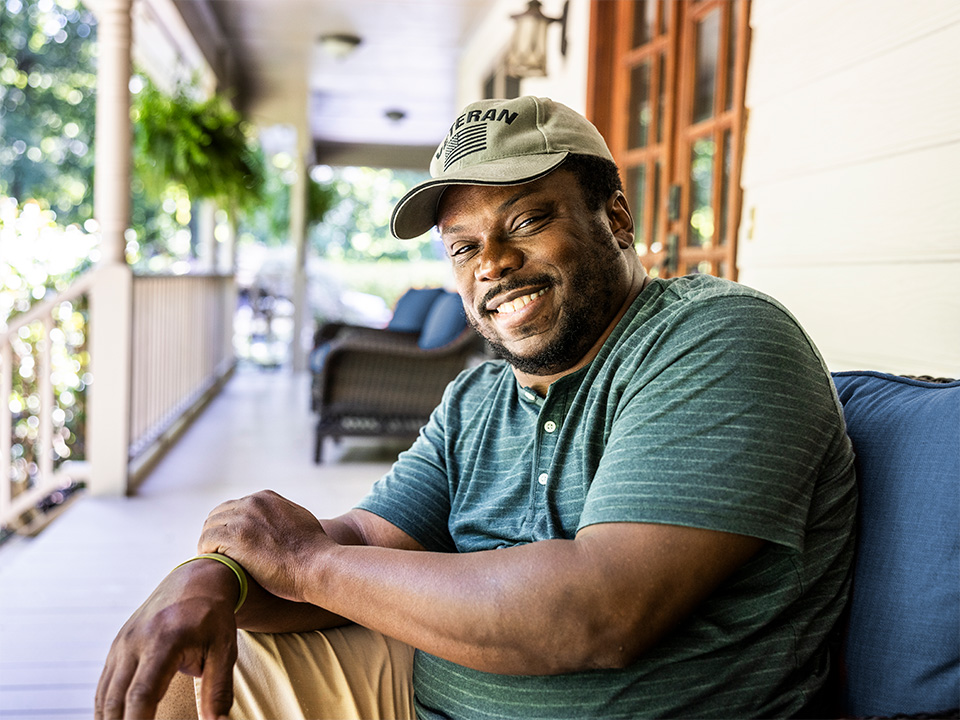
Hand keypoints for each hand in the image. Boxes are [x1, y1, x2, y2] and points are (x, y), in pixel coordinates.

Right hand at [95, 560, 238, 719]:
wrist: (195, 581)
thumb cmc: (213, 616)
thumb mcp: (224, 649)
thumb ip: (218, 689)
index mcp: (164, 640)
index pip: (142, 693)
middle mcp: (135, 642)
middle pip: (116, 699)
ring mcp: (121, 644)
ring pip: (104, 695)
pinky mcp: (117, 647)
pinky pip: (104, 685)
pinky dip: (106, 709)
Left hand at [198, 490, 331, 602]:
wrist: (317, 565)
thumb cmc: (313, 550)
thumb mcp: (299, 519)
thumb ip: (281, 514)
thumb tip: (275, 522)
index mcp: (266, 498)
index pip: (234, 507)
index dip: (229, 525)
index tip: (229, 542)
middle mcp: (252, 503)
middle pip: (218, 514)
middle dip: (216, 532)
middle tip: (216, 553)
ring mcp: (242, 519)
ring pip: (210, 527)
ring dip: (209, 543)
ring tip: (212, 560)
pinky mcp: (235, 538)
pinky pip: (206, 541)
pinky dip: (205, 551)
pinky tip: (212, 563)